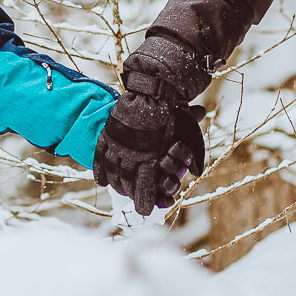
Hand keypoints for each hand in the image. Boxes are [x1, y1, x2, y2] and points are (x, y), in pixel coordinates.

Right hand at [93, 87, 206, 216]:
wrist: (152, 86)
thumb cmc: (172, 111)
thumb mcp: (186, 133)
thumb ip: (192, 154)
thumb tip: (196, 172)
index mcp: (150, 156)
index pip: (143, 189)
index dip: (144, 202)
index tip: (145, 210)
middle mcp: (130, 154)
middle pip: (126, 184)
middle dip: (130, 195)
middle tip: (134, 199)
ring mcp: (116, 144)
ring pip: (112, 174)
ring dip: (116, 185)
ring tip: (121, 190)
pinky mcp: (107, 135)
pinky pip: (99, 158)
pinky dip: (100, 172)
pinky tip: (103, 181)